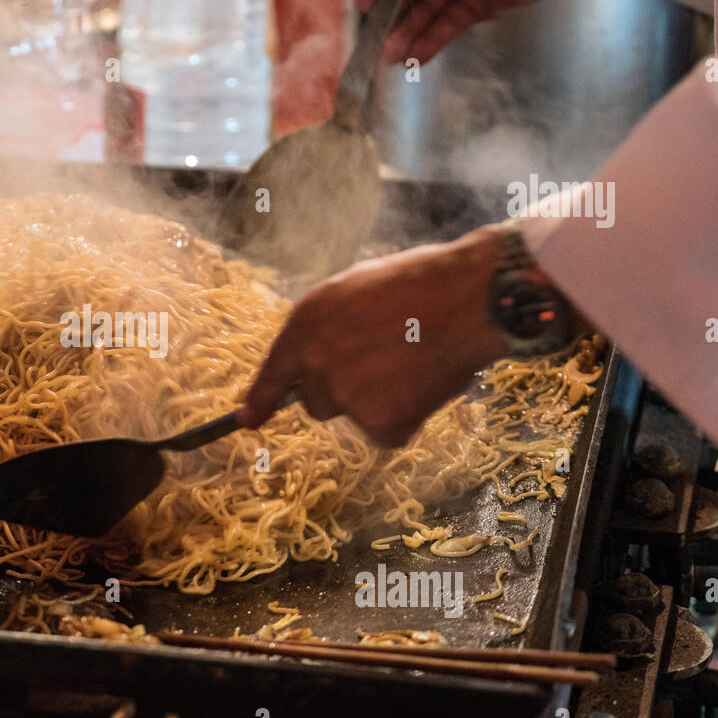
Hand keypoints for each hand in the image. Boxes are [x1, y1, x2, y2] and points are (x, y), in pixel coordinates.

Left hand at [240, 225, 509, 446]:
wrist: (467, 299)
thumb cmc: (416, 284)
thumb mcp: (350, 289)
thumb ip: (323, 327)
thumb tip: (314, 361)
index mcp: (306, 326)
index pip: (274, 372)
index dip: (260, 400)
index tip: (249, 420)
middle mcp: (317, 364)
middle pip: (314, 401)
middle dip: (338, 390)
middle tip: (379, 363)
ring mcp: (347, 397)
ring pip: (351, 415)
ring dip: (373, 403)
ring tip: (408, 365)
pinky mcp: (380, 424)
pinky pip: (384, 433)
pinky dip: (404, 418)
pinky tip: (423, 385)